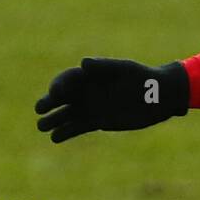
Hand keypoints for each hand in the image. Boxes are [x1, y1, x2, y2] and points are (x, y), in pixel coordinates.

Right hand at [35, 57, 188, 142]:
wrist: (159, 97)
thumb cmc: (142, 78)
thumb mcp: (124, 70)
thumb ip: (103, 67)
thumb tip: (83, 63)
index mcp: (90, 75)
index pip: (67, 79)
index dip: (58, 85)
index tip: (56, 92)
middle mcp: (87, 91)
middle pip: (61, 97)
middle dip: (49, 102)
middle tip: (40, 108)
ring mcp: (91, 107)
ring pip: (66, 114)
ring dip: (53, 119)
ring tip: (42, 126)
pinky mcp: (97, 121)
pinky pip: (77, 127)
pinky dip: (65, 132)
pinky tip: (55, 137)